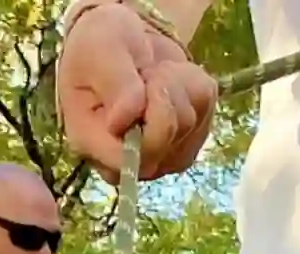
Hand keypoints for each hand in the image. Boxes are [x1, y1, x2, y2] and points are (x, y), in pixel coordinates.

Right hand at [58, 2, 215, 176]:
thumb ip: (114, 82)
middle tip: (143, 74)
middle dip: (162, 90)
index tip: (143, 80)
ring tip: (151, 75)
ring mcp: (162, 157)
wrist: (122, 43)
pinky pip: (205, 103)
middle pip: (166, 136)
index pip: (133, 157)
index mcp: (94, 147)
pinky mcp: (189, 140)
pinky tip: (169, 79)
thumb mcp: (100, 51)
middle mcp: (128, 163)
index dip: (148, 116)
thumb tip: (129, 115)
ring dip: (175, 82)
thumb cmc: (100, 48)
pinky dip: (192, 79)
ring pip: (189, 119)